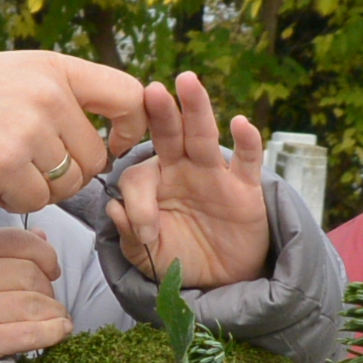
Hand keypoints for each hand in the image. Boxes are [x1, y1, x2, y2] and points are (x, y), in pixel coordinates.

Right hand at [0, 52, 146, 217]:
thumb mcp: (14, 75)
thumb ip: (59, 96)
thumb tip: (104, 138)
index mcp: (55, 68)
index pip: (128, 96)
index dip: (128, 129)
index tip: (109, 145)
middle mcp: (48, 95)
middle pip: (95, 158)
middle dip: (70, 175)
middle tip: (30, 167)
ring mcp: (28, 129)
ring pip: (67, 185)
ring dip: (39, 188)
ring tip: (3, 167)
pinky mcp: (5, 163)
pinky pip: (36, 201)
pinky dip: (13, 199)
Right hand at [0, 227, 74, 357]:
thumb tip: (43, 239)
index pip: (20, 242)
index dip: (46, 255)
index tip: (51, 268)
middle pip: (31, 274)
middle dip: (48, 288)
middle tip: (47, 300)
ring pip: (36, 303)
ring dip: (54, 312)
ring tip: (54, 317)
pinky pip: (30, 333)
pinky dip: (52, 331)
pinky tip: (59, 330)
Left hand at [106, 73, 271, 289]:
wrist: (222, 278)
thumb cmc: (180, 257)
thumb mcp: (148, 254)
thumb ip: (129, 235)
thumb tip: (114, 210)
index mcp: (153, 183)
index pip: (138, 176)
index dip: (138, 202)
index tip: (145, 232)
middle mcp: (182, 170)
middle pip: (169, 135)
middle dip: (161, 112)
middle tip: (152, 90)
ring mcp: (214, 175)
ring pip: (204, 137)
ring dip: (197, 109)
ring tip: (188, 83)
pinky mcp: (245, 188)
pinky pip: (248, 160)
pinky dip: (247, 142)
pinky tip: (240, 123)